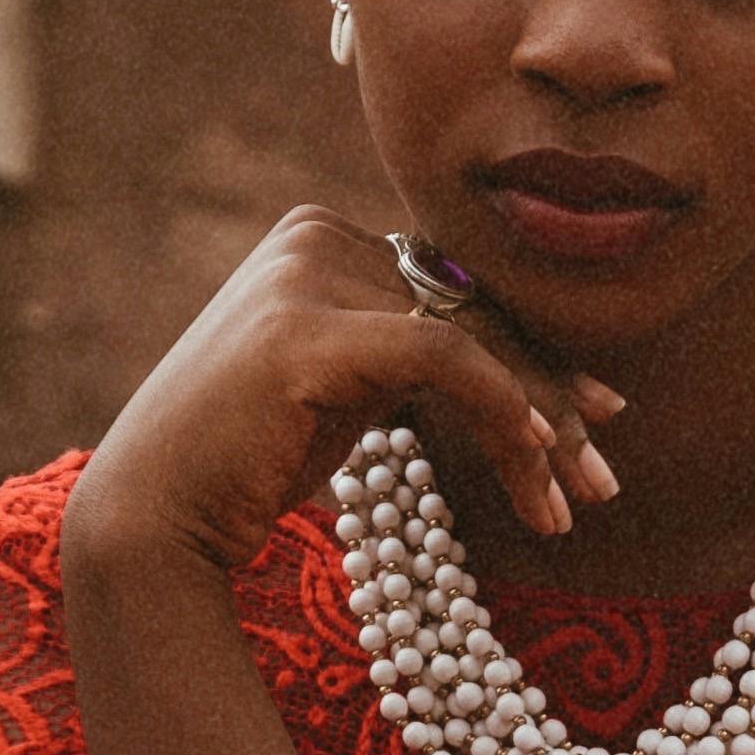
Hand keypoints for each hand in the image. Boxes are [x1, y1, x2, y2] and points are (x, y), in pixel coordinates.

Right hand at [63, 202, 625, 578]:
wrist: (153, 517)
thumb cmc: (248, 468)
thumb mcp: (347, 393)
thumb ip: (410, 355)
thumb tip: (517, 367)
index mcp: (321, 239)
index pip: (456, 295)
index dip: (532, 360)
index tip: (594, 423)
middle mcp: (312, 237)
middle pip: (470, 313)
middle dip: (547, 399)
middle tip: (601, 478)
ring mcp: (304, 276)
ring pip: (468, 337)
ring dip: (536, 424)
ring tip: (577, 500)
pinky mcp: (306, 330)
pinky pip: (440, 353)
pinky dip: (500, 400)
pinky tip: (537, 454)